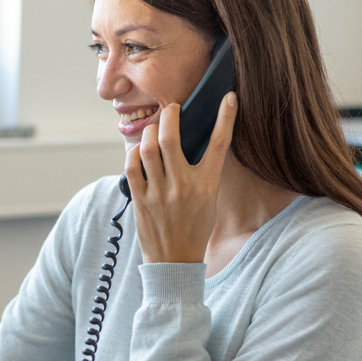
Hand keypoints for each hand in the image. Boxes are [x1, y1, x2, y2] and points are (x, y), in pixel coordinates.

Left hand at [124, 92, 236, 263]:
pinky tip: (139, 151)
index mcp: (206, 186)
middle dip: (170, 115)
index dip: (226, 118)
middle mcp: (183, 187)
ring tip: (154, 130)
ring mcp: (159, 193)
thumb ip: (203, 172)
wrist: (175, 262)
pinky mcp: (140, 200)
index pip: (219, 145)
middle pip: (171, 138)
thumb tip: (192, 141)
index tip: (229, 98)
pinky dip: (134, 153)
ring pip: (148, 148)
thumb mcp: (209, 200)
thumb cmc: (194, 228)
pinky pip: (132, 166)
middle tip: (172, 109)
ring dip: (150, 132)